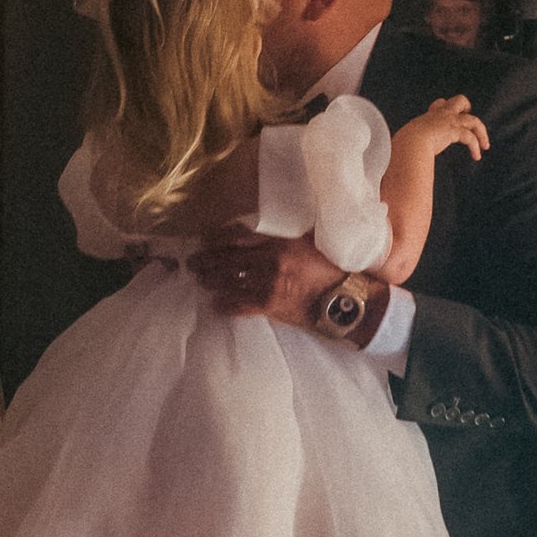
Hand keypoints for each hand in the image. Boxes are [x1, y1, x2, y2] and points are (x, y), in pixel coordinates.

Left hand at [190, 229, 340, 323]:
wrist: (345, 299)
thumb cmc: (332, 268)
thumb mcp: (311, 241)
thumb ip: (287, 235)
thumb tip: (268, 229)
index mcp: (279, 242)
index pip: (239, 237)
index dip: (217, 238)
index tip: (204, 239)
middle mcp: (269, 262)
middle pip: (228, 259)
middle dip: (206, 260)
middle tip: (192, 262)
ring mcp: (268, 285)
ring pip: (230, 282)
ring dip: (211, 281)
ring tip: (200, 280)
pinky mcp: (270, 307)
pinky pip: (240, 306)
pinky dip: (226, 305)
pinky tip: (215, 305)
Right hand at [398, 93, 490, 164]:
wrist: (408, 142)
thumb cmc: (403, 145)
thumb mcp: (406, 143)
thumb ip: (407, 147)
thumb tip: (397, 163)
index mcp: (429, 117)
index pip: (440, 104)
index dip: (447, 109)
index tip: (450, 120)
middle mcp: (440, 115)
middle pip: (459, 100)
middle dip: (467, 108)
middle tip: (470, 119)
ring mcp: (449, 121)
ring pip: (473, 120)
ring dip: (481, 132)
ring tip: (485, 145)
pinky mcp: (454, 130)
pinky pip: (470, 137)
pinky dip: (476, 147)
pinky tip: (476, 156)